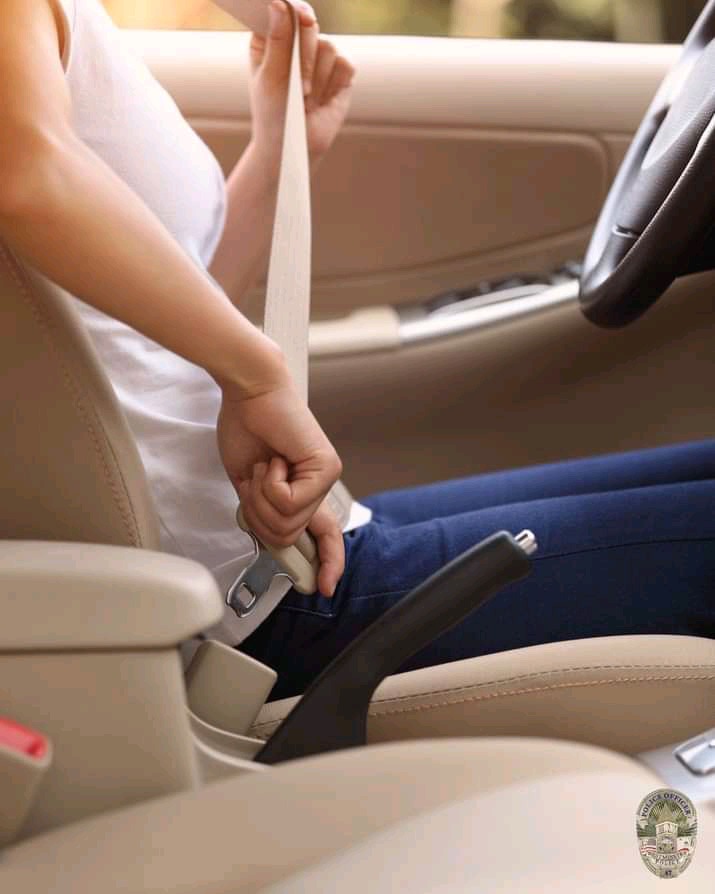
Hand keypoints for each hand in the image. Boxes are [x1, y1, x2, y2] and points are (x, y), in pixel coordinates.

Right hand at [216, 376, 344, 596]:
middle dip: (259, 516)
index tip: (326, 589)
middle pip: (287, 536)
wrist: (249, 393)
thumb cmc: (246, 429)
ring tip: (265, 465)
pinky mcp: (325, 467)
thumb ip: (264, 514)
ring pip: (287, 522)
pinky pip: (290, 502)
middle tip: (256, 481)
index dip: (327, 563)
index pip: (324, 536)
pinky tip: (274, 459)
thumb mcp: (251, 486)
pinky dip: (270, 483)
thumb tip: (275, 543)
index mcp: (304, 492)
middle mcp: (321, 486)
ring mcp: (326, 476)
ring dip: (262, 496)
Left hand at [248, 0, 355, 167]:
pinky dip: (333, 85)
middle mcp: (297, 42)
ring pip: (329, 46)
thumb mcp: (271, 77)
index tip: (300, 18)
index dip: (293, 10)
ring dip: (317, 78)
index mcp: (272, 37)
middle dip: (305, 57)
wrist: (296, 146)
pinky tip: (323, 100)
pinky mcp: (340, 72)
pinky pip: (345, 64)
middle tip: (299, 86)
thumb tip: (279, 3)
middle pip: (309, 24)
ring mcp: (320, 56)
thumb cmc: (274, 113)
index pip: (285, 9)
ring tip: (307, 99)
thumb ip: (278, 40)